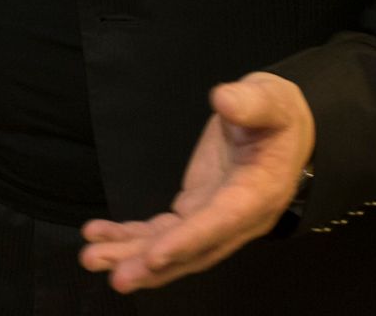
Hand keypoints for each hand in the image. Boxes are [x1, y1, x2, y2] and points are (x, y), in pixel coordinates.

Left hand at [80, 72, 314, 292]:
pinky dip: (131, 237)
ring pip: (173, 247)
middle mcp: (237, 218)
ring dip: (133, 257)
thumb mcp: (270, 100)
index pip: (220, 222)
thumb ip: (250, 102)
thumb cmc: (276, 114)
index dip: (187, 240)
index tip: (154, 256)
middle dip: (153, 265)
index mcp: (257, 193)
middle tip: (116, 276)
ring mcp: (214, 218)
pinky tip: (99, 236)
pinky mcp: (196, 210)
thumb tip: (225, 100)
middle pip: (193, 249)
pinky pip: (162, 231)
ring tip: (92, 258)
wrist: (283, 128)